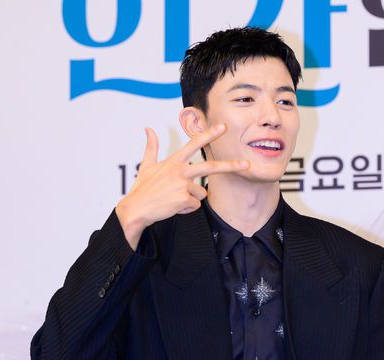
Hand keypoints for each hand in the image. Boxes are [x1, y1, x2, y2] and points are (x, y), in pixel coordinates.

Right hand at [116, 123, 249, 227]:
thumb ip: (151, 146)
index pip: (194, 144)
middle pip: (211, 167)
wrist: (136, 208)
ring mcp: (183, 185)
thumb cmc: (142, 188)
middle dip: (231, 166)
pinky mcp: (184, 199)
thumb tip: (148, 128)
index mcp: (174, 161)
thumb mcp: (146, 165)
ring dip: (191, 199)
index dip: (210, 134)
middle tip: (247, 164)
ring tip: (174, 199)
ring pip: (202, 193)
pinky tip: (173, 207)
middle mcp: (180, 170)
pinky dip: (186, 209)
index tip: (224, 127)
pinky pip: (195, 206)